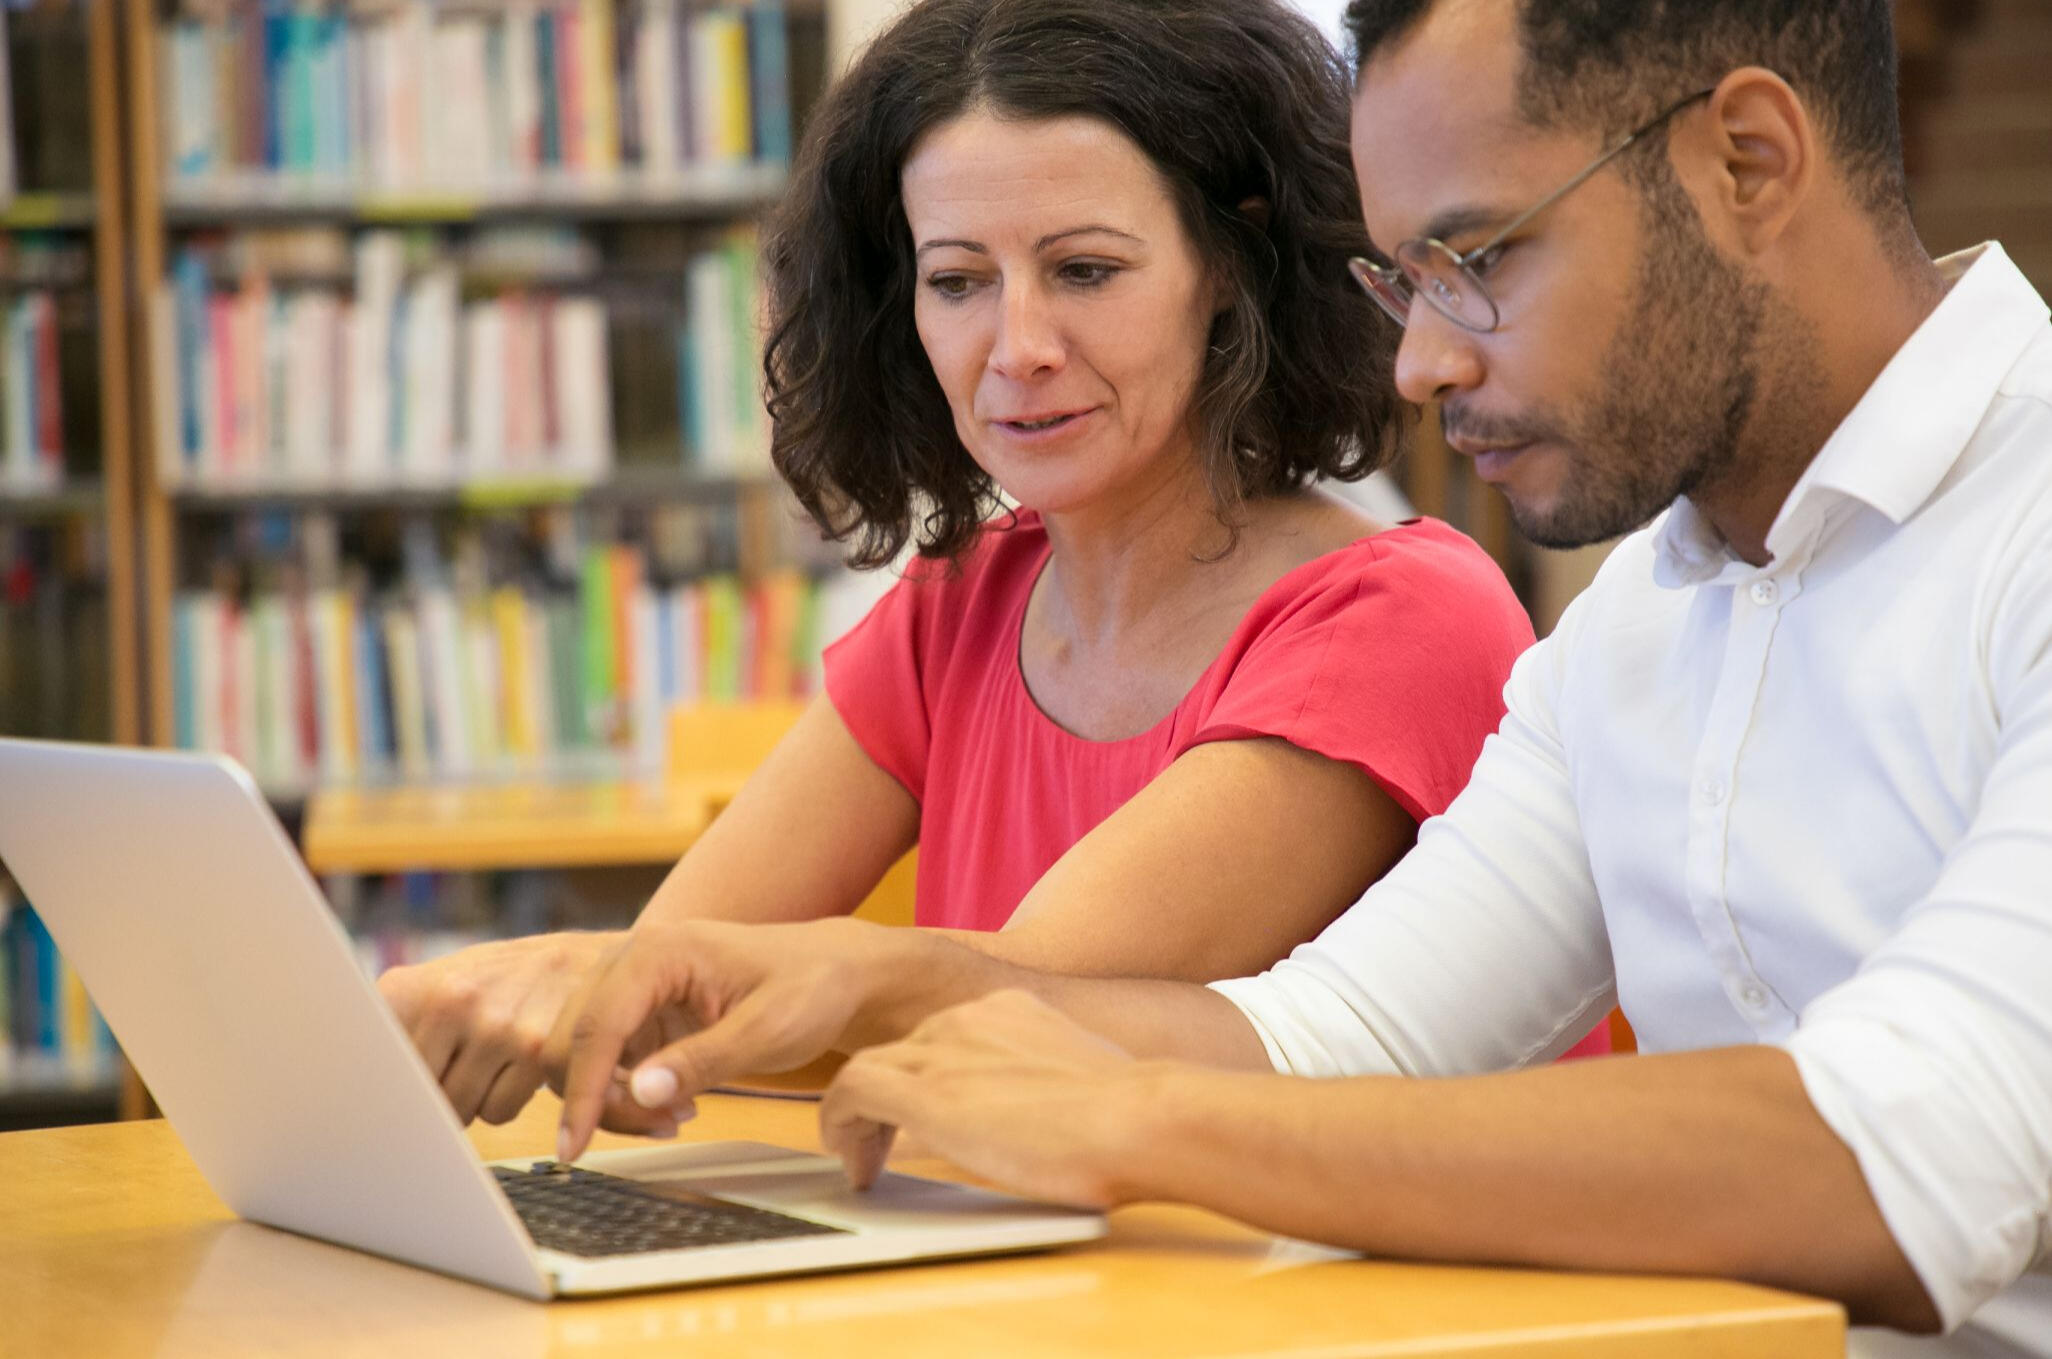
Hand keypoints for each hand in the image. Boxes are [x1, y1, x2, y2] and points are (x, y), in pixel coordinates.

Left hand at [378, 930, 625, 1125]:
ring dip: (471, 1099)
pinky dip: (505, 1100)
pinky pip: (496, 1113)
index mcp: (411, 986)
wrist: (588, 964)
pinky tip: (518, 1066)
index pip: (368, 1066)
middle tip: (458, 1064)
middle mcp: (452, 1000)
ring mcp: (496, 1026)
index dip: (378, 1092)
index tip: (373, 1103)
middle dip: (433, 1095)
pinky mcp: (536, 1052)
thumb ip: (395, 1028)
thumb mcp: (440, 984)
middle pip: (414, 1098)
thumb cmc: (502, 982)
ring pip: (457, 1110)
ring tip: (491, 1060)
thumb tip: (352, 1096)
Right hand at [547, 916, 895, 1160]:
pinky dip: (629, 1094)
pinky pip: (607, 1062)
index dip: (581, 1091)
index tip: (576, 1147)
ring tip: (680, 1117)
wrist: (833, 974)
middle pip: (575, 1041)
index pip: (596, 1025)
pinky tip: (679, 1104)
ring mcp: (632, 986)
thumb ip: (703, 1060)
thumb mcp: (768, 1030)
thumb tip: (640, 1092)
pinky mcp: (640, 1012)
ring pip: (584, 1056)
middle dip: (601, 1100)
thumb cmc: (810, 989)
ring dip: (615, 1101)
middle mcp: (632, 960)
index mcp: (659, 951)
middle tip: (663, 1129)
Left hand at [818, 990, 1147, 1208]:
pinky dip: (840, 1127)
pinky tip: (857, 1167)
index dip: (920, 1081)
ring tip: (863, 1164)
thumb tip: (1038, 1114)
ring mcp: (945, 1051)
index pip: (937, 1037)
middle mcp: (967, 1017)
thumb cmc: (1127, 1116)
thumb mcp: (1077, 1076)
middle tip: (879, 1152)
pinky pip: (851, 1092)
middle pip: (896, 1052)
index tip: (919, 1122)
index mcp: (1007, 1009)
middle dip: (883, 1104)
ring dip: (856, 1120)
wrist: (1139, 1119)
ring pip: (864, 1069)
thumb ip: (1042, 1080)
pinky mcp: (928, 1093)